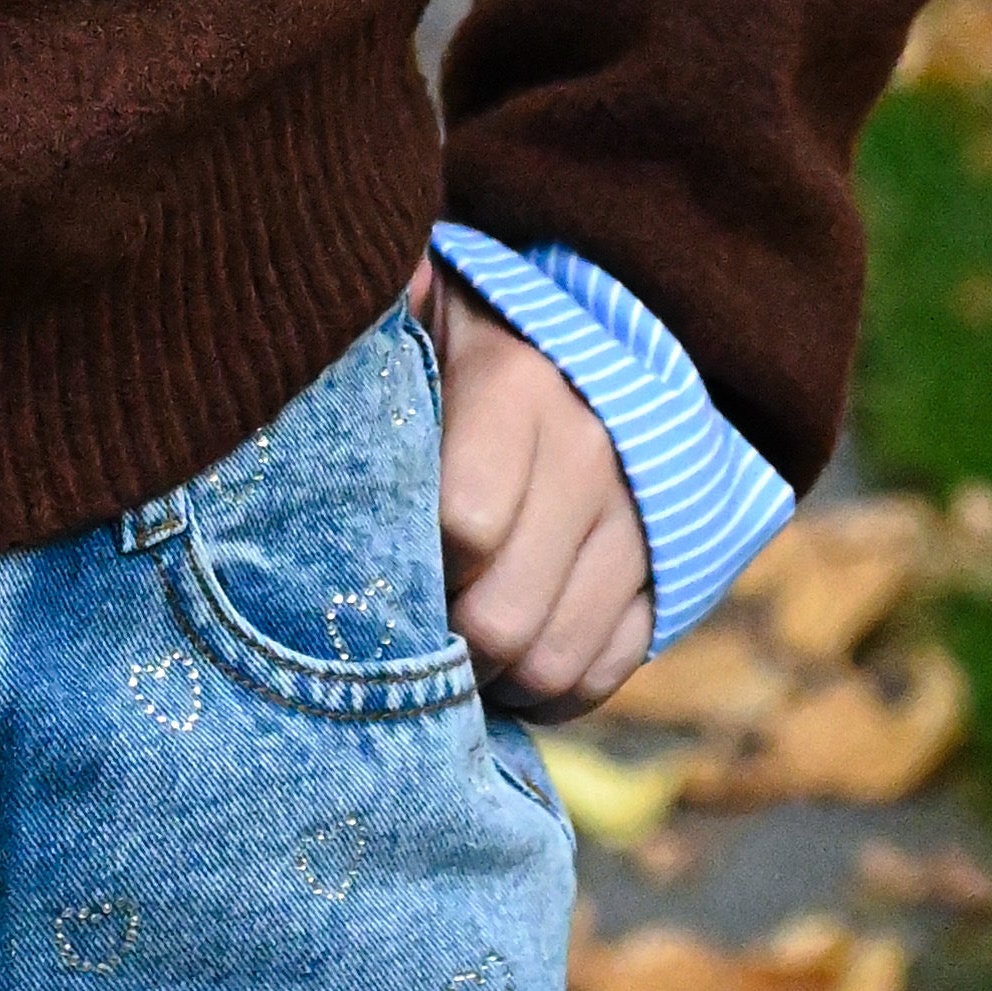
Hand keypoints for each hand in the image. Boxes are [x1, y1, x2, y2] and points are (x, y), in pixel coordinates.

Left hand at [407, 248, 655, 717]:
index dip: (404, 566)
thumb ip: (374, 319)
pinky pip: (607, 671)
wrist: (572, 342)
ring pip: (556, 660)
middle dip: (442, 644)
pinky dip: (549, 691)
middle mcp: (593, 451)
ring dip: (493, 679)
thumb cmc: (455, 336)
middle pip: (504, 616)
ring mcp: (638, 518)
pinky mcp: (667, 570)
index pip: (463, 526)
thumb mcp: (411, 312)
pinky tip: (505, 665)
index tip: (369, 563)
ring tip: (449, 650)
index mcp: (519, 383)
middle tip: (404, 630)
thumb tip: (325, 299)